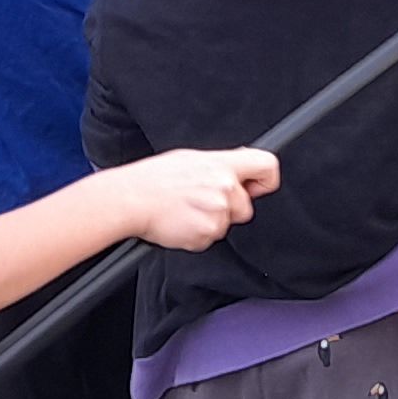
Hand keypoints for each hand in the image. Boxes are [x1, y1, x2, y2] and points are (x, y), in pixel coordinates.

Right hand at [114, 148, 281, 249]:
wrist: (130, 199)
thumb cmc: (153, 179)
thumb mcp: (190, 159)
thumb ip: (219, 165)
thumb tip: (235, 170)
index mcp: (221, 164)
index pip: (267, 166)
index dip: (266, 180)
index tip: (257, 187)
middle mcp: (224, 186)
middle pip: (246, 206)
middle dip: (229, 209)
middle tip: (201, 203)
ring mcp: (217, 211)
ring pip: (227, 224)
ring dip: (210, 222)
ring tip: (185, 210)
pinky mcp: (207, 233)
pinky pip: (211, 239)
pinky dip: (198, 234)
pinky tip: (181, 222)